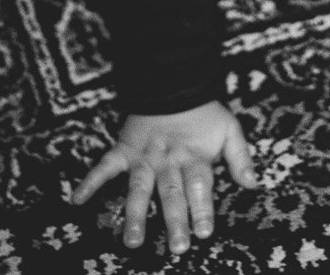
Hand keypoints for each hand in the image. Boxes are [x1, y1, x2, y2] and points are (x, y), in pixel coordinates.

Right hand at [71, 102, 259, 253]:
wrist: (172, 81)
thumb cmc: (202, 112)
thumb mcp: (228, 128)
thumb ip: (240, 156)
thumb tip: (253, 184)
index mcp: (194, 157)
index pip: (200, 186)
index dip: (203, 208)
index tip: (204, 232)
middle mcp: (168, 161)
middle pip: (172, 194)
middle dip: (174, 221)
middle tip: (176, 248)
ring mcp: (143, 157)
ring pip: (139, 188)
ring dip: (136, 214)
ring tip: (132, 241)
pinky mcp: (123, 150)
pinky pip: (104, 166)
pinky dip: (90, 181)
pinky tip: (77, 200)